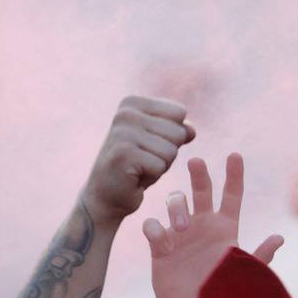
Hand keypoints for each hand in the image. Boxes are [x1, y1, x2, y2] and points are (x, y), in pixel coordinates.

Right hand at [81, 95, 195, 228]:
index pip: (179, 112)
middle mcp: (124, 113)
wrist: (106, 194)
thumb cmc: (136, 167)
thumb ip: (177, 131)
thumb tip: (191, 129)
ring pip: (171, 150)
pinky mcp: (123, 154)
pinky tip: (133, 176)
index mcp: (132, 103)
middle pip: (178, 132)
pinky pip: (160, 165)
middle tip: (144, 160)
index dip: (171, 135)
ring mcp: (122, 133)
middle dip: (167, 152)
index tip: (148, 145)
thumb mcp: (160, 143)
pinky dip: (152, 176)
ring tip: (139, 168)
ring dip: (160, 165)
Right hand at [143, 153, 282, 297]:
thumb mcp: (243, 274)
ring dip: (177, 207)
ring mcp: (179, 234)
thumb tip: (280, 237)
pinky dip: (156, 228)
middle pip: (201, 190)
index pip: (231, 196)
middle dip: (199, 174)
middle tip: (195, 161)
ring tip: (181, 227)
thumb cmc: (222, 295)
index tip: (235, 155)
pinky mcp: (159, 246)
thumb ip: (259, 255)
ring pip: (175, 202)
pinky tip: (163, 240)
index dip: (234, 175)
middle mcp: (202, 226)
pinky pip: (152, 225)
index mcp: (225, 229)